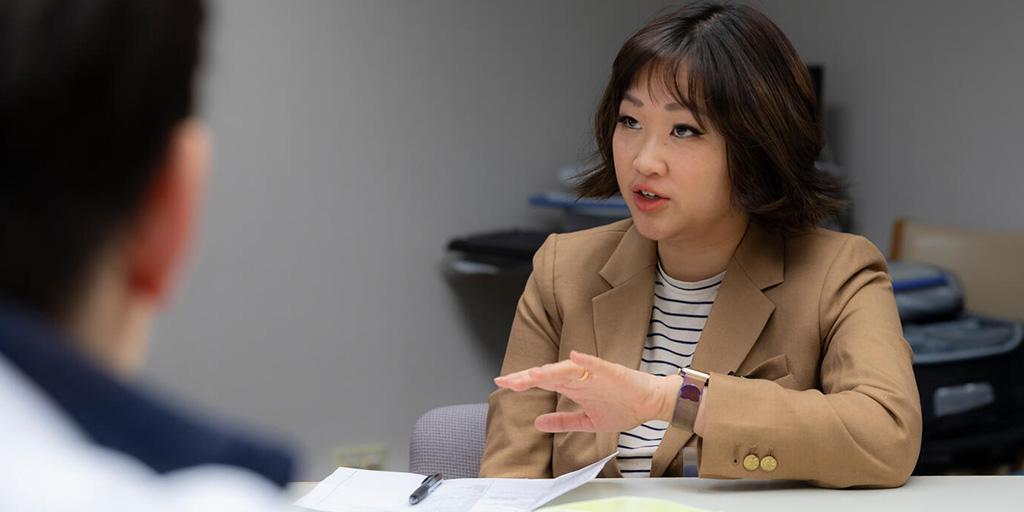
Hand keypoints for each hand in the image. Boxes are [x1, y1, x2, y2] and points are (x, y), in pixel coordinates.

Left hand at [494, 351, 681, 432]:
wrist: (650, 402)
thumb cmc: (622, 407)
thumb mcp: (587, 421)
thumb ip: (562, 421)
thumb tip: (537, 422)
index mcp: (574, 387)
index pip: (543, 381)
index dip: (523, 382)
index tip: (502, 383)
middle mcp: (580, 378)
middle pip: (549, 375)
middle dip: (527, 378)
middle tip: (506, 380)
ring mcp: (595, 374)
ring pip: (568, 370)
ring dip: (550, 371)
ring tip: (532, 375)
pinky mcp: (612, 373)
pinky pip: (597, 365)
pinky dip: (586, 361)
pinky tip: (574, 358)